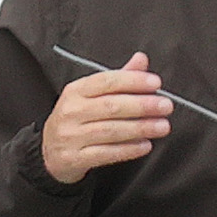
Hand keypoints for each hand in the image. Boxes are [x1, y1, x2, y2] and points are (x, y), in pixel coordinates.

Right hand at [42, 52, 172, 183]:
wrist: (51, 152)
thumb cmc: (77, 119)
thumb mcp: (91, 96)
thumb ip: (118, 79)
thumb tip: (141, 59)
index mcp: (75, 91)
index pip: (105, 81)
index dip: (132, 81)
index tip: (155, 83)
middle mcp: (70, 111)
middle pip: (110, 106)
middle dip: (142, 105)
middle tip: (166, 106)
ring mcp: (70, 136)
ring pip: (110, 130)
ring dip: (140, 128)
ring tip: (162, 126)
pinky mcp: (74, 157)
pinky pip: (106, 153)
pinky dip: (128, 149)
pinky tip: (145, 145)